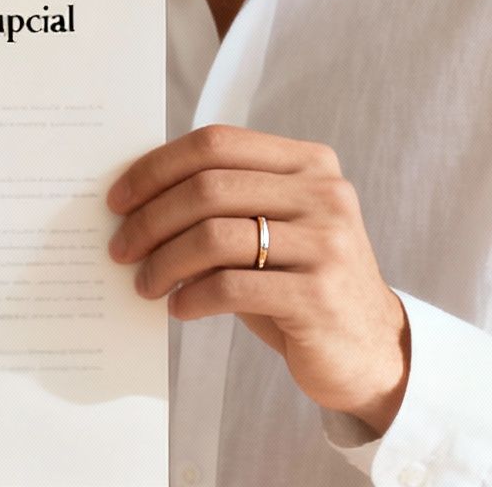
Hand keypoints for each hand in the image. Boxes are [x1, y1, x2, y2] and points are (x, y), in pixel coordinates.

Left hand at [107, 125, 409, 432]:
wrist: (372, 349)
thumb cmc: (301, 283)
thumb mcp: (273, 229)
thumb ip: (226, 203)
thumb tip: (136, 201)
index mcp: (309, 163)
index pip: (216, 142)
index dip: (157, 167)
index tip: (118, 199)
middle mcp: (324, 193)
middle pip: (208, 187)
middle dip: (151, 218)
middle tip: (120, 248)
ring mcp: (326, 243)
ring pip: (214, 236)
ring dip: (164, 261)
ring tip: (145, 284)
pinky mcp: (319, 295)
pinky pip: (232, 287)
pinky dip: (192, 296)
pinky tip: (179, 307)